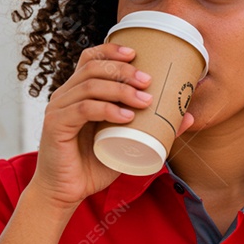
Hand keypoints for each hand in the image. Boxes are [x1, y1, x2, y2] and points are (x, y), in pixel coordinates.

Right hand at [28, 42, 193, 209]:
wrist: (65, 192)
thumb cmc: (94, 165)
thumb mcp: (127, 143)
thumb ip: (153, 129)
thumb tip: (188, 117)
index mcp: (78, 92)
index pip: (90, 59)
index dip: (111, 51)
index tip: (136, 55)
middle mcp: (65, 95)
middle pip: (93, 68)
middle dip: (124, 70)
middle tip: (148, 81)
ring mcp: (59, 109)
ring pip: (90, 86)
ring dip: (121, 89)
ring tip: (144, 101)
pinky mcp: (55, 126)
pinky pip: (83, 110)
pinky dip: (107, 110)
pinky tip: (126, 117)